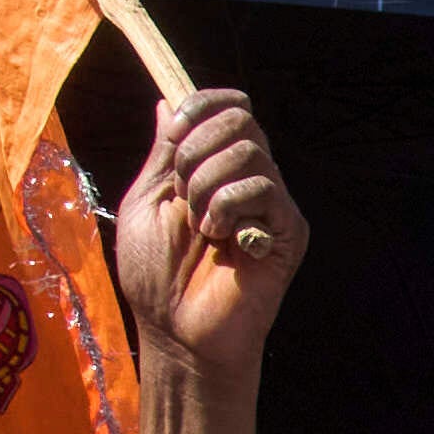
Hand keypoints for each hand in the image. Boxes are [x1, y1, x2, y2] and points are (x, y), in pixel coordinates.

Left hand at [108, 82, 302, 372]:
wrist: (176, 332)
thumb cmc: (155, 276)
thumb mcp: (146, 201)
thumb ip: (162, 153)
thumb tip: (167, 101)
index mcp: (215, 167)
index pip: (226, 108)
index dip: (201, 107)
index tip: (175, 134)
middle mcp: (248, 179)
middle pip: (241, 118)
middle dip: (198, 150)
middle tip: (183, 195)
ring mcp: (271, 204)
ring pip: (249, 151)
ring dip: (208, 186)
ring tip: (200, 226)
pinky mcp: (287, 231)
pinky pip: (264, 189)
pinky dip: (229, 209)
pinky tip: (221, 240)